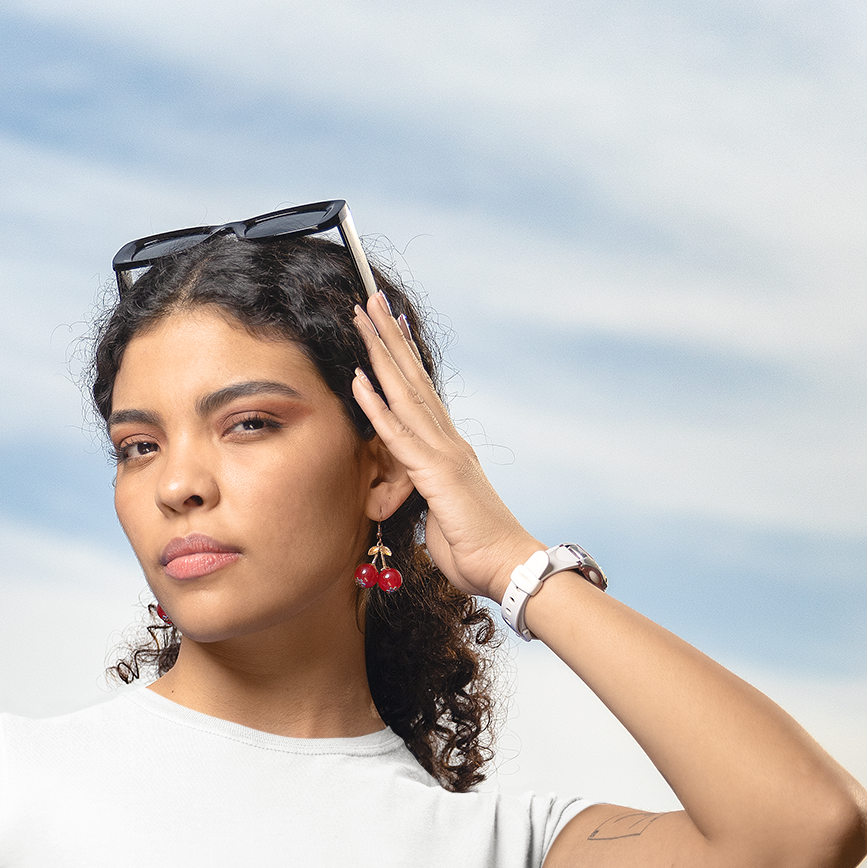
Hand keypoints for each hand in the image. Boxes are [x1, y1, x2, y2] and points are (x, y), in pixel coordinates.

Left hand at [351, 296, 541, 602]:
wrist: (506, 566)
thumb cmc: (475, 549)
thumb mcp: (441, 515)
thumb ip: (425, 495)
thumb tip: (413, 493)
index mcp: (449, 449)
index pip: (419, 394)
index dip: (401, 359)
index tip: (385, 327)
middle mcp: (448, 441)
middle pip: (412, 379)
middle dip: (389, 338)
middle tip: (369, 301)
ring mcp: (444, 453)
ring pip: (405, 393)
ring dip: (380, 354)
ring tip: (363, 319)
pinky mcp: (436, 473)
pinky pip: (399, 434)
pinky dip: (377, 406)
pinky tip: (359, 378)